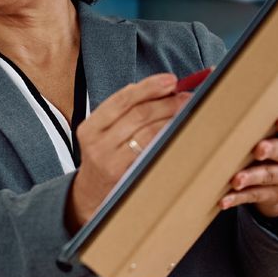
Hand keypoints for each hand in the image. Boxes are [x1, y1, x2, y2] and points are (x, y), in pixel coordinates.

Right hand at [66, 73, 190, 230]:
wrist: (90, 196)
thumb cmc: (105, 158)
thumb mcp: (104, 134)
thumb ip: (125, 112)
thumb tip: (163, 88)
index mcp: (90, 127)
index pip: (122, 99)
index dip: (149, 86)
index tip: (171, 80)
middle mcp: (96, 143)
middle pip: (139, 114)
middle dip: (167, 102)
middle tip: (187, 96)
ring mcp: (110, 161)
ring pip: (148, 132)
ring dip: (172, 119)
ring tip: (187, 112)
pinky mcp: (125, 176)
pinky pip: (152, 151)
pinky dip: (168, 138)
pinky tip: (178, 132)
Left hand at [221, 111, 277, 217]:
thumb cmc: (273, 141)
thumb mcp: (275, 131)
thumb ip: (263, 122)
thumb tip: (228, 114)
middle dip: (271, 150)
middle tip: (258, 150)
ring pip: (270, 176)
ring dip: (251, 177)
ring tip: (236, 180)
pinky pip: (256, 196)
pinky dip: (238, 198)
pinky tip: (224, 200)